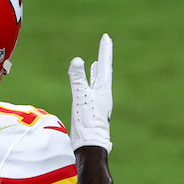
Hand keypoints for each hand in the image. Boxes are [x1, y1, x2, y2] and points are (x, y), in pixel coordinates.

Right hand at [67, 34, 113, 151]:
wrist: (90, 145)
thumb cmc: (87, 122)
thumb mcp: (81, 97)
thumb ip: (78, 79)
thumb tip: (77, 60)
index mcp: (104, 90)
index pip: (105, 65)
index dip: (105, 51)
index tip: (106, 37)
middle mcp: (103, 95)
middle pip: (104, 72)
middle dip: (103, 58)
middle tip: (105, 45)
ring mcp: (98, 103)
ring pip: (98, 82)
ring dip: (98, 71)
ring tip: (97, 64)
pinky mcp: (92, 110)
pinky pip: (92, 91)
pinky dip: (90, 84)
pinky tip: (88, 87)